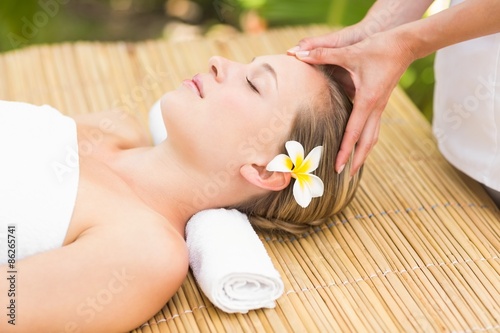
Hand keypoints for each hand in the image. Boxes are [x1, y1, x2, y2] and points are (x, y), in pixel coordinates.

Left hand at [290, 29, 414, 175]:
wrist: (405, 44)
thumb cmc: (379, 48)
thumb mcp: (350, 52)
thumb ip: (323, 54)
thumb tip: (300, 54)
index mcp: (368, 101)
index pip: (354, 132)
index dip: (345, 151)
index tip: (338, 167)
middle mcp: (376, 108)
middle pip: (367, 142)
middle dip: (356, 160)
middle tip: (344, 175)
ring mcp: (380, 107)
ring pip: (373, 136)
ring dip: (363, 152)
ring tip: (354, 166)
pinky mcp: (381, 102)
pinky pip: (373, 127)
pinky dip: (366, 139)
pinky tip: (359, 142)